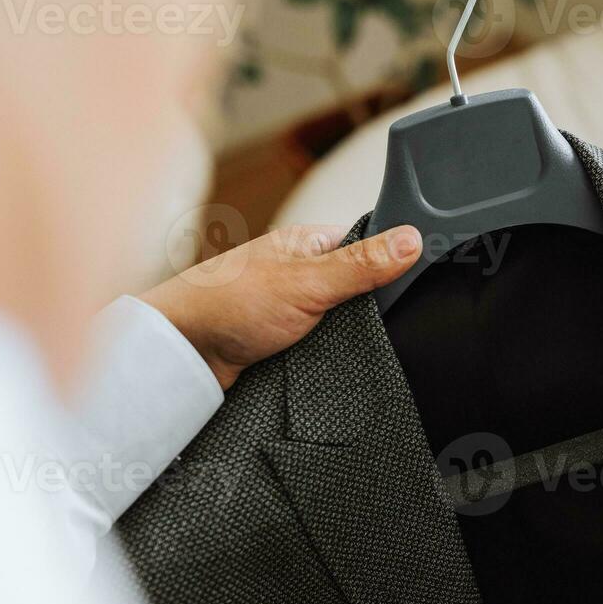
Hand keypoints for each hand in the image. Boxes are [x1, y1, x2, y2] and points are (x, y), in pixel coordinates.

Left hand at [141, 224, 421, 389]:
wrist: (179, 355)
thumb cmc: (226, 303)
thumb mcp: (308, 282)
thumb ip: (361, 265)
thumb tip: (413, 237)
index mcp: (311, 243)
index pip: (372, 245)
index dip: (396, 263)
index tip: (422, 281)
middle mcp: (304, 273)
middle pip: (363, 289)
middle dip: (374, 310)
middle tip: (385, 326)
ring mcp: (296, 309)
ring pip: (346, 323)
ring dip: (351, 339)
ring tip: (359, 348)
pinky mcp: (288, 344)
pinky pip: (326, 348)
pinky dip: (333, 358)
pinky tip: (341, 366)